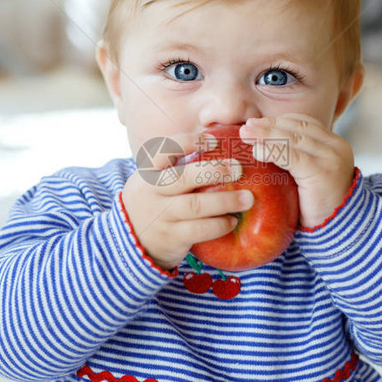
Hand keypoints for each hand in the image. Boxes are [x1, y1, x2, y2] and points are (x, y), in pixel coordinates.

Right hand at [122, 132, 254, 269]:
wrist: (134, 239)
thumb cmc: (157, 200)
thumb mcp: (157, 180)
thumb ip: (180, 165)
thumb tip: (222, 141)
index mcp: (148, 171)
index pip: (164, 150)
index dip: (189, 142)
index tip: (214, 141)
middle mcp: (151, 191)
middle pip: (183, 178)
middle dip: (214, 171)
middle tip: (239, 169)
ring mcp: (161, 216)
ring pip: (194, 206)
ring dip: (225, 201)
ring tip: (248, 199)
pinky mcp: (172, 237)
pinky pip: (199, 230)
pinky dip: (219, 225)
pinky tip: (232, 221)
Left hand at [239, 115, 354, 228]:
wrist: (337, 230)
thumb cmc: (317, 206)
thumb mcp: (308, 175)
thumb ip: (295, 158)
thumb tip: (263, 144)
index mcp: (334, 144)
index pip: (304, 123)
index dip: (279, 121)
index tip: (257, 123)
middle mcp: (336, 147)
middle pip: (297, 128)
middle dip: (269, 125)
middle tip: (246, 126)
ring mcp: (331, 158)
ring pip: (292, 139)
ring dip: (265, 134)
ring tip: (245, 134)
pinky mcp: (322, 172)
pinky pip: (292, 156)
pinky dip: (271, 150)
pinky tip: (256, 150)